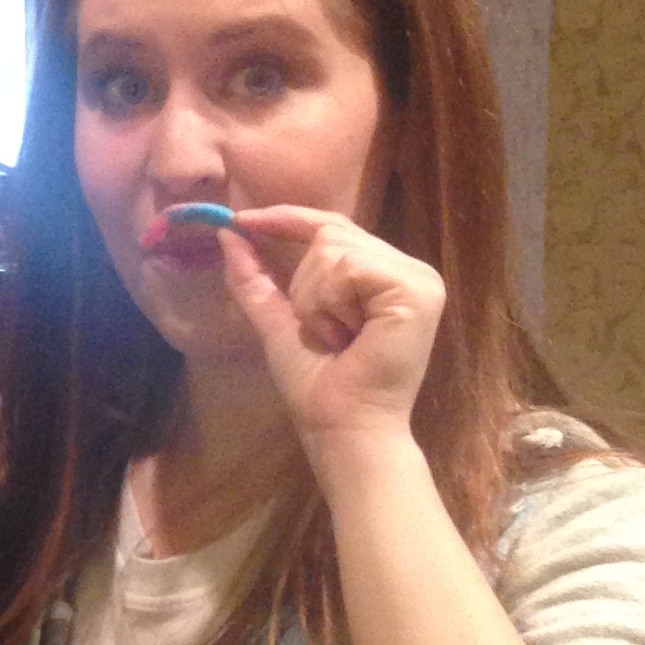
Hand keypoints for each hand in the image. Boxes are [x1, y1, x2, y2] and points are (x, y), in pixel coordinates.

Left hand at [216, 205, 444, 457]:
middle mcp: (407, 268)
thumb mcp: (279, 321)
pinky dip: (331, 303)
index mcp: (382, 274)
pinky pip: (348, 267)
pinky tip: (350, 336)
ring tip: (339, 339)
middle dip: (304, 285)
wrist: (341, 427)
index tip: (241, 218)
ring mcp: (417, 277)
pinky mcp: (417, 289)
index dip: (287, 217)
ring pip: (334, 248)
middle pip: (330, 233)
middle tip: (323, 334)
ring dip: (316, 300)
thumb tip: (227, 232)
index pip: (332, 226)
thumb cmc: (317, 385)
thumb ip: (255, 279)